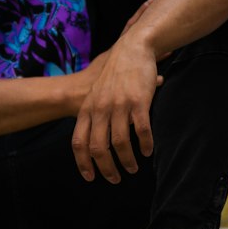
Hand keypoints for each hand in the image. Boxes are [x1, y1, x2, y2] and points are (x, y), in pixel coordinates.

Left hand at [71, 0, 164, 183]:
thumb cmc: (115, 74)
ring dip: (127, 161)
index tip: (90, 177)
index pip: (79, 143)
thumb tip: (95, 140)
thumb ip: (94, 115)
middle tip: (115, 179)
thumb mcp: (96, 94)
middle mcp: (100, 110)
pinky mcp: (138, 102)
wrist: (132, 49)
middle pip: (98, 148)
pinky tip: (148, 151)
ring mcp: (119, 106)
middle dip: (106, 169)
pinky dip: (145, 145)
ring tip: (133, 168)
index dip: (83, 163)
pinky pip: (141, 131)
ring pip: (120, 143)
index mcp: (87, 109)